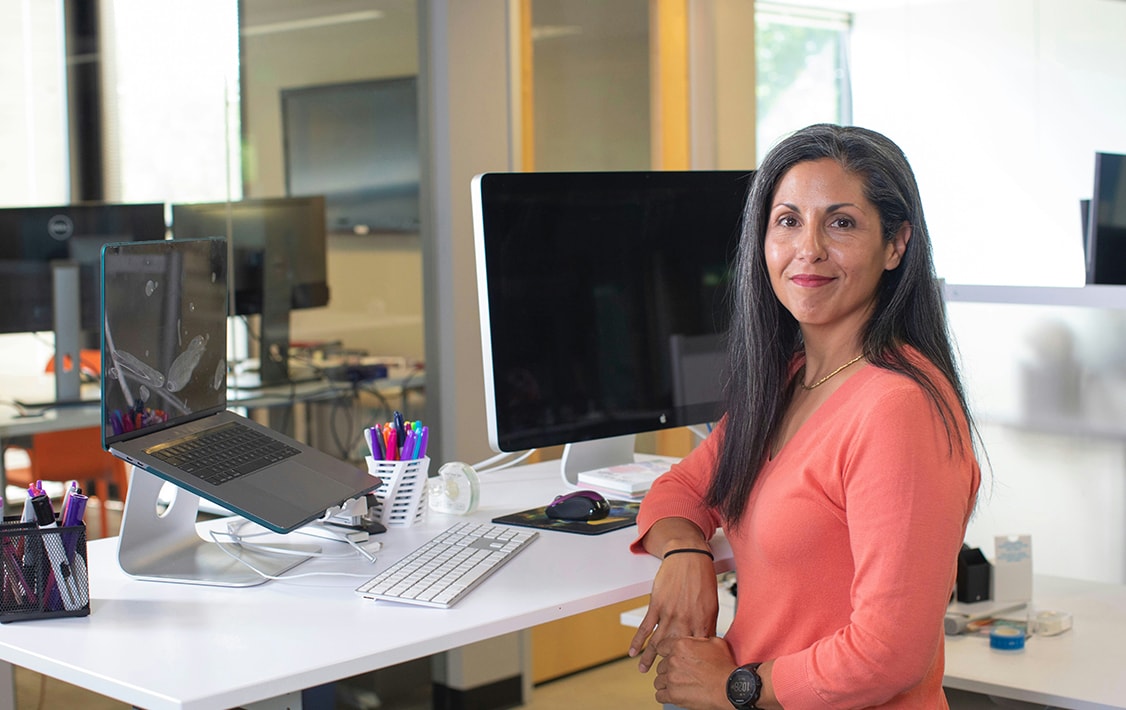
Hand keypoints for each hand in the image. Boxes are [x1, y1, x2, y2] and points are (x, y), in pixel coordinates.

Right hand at [628, 551, 718, 672]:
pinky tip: (633, 651)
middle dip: (669, 665)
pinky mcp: (657, 605)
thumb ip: (707, 624)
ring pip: (657, 641)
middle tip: (664, 677)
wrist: (689, 556)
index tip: (687, 673)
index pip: (696, 649)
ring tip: (644, 670)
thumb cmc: (702, 578)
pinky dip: (637, 640)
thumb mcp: (711, 604)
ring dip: (649, 658)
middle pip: (675, 649)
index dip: (691, 663)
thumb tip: (706, 642)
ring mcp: (669, 614)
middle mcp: (685, 620)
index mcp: (702, 621)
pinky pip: (645, 627)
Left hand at [653, 635, 735, 709]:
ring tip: (678, 684)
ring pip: (658, 680)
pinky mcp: (673, 695)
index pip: (661, 647)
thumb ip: (699, 640)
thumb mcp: (715, 643)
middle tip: (680, 673)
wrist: (730, 688)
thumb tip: (695, 640)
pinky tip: (673, 694)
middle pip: (661, 665)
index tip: (668, 657)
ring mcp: (672, 678)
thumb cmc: (725, 668)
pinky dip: (665, 696)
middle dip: (669, 669)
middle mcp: (673, 661)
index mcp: (681, 646)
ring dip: (666, 683)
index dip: (665, 652)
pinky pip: (659, 695)